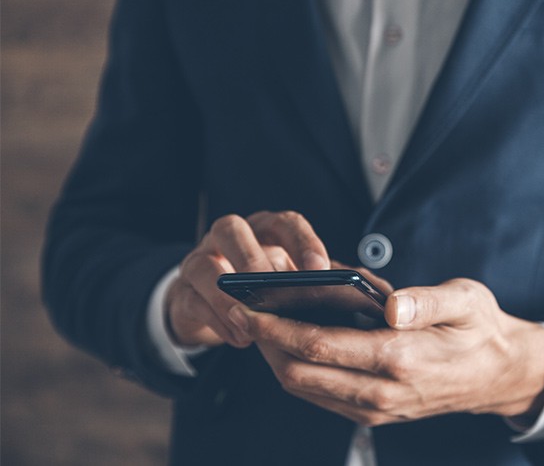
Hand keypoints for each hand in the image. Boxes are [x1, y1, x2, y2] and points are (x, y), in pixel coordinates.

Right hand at [165, 211, 329, 347]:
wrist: (207, 305)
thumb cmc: (258, 289)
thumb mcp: (285, 281)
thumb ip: (306, 284)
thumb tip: (344, 301)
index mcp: (264, 230)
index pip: (285, 223)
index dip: (303, 242)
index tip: (319, 269)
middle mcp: (229, 238)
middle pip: (232, 229)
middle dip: (252, 260)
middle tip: (272, 292)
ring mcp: (200, 261)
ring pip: (205, 266)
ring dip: (228, 297)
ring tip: (253, 324)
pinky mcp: (183, 292)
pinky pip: (193, 302)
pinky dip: (218, 321)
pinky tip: (240, 337)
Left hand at [230, 278, 543, 424]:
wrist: (500, 375)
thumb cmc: (480, 330)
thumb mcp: (465, 301)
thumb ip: (425, 300)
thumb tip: (388, 302)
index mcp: (400, 357)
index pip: (319, 346)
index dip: (276, 328)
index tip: (248, 308)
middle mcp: (383, 391)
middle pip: (300, 373)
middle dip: (265, 344)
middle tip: (243, 312)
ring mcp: (378, 408)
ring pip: (307, 389)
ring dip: (277, 360)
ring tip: (262, 326)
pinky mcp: (377, 413)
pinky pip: (323, 397)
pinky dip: (300, 373)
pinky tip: (293, 347)